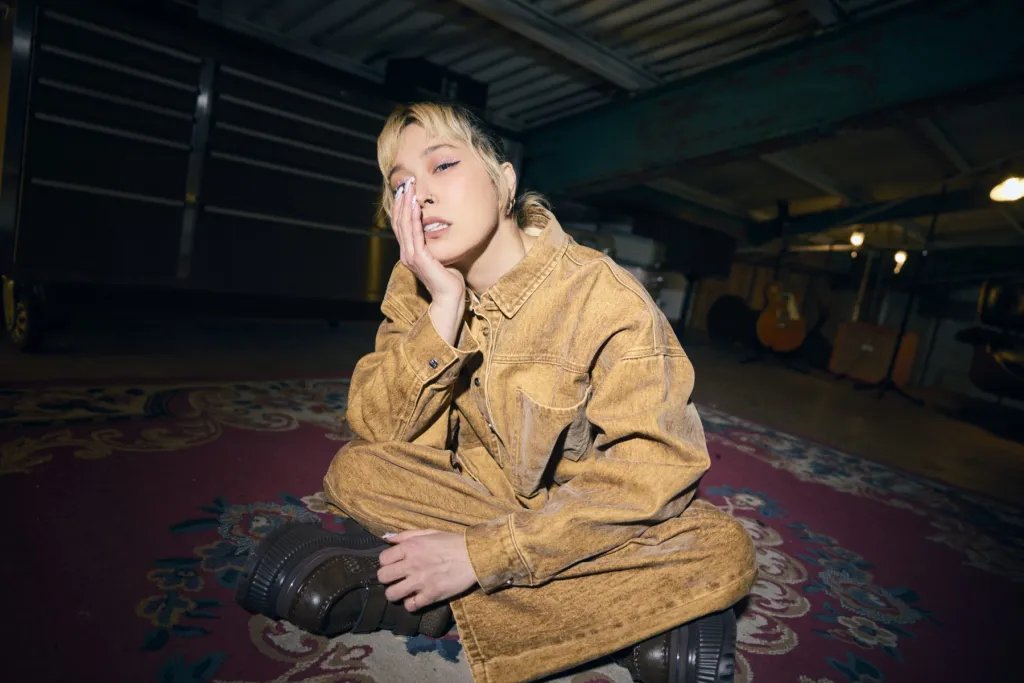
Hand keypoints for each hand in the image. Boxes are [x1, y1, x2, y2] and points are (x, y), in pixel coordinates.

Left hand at [376, 529, 477, 611]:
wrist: (475, 556)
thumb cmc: (452, 542)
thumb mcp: (429, 532)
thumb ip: (406, 535)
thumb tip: (386, 538)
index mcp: (411, 547)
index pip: (383, 559)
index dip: (386, 563)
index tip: (394, 564)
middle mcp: (412, 564)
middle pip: (383, 577)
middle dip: (387, 578)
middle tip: (396, 578)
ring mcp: (421, 581)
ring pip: (392, 594)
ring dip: (395, 593)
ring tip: (403, 590)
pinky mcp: (431, 595)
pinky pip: (410, 606)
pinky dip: (411, 604)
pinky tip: (416, 598)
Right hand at [391, 178, 464, 303]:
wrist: (450, 297)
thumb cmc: (449, 278)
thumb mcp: (440, 255)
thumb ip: (435, 243)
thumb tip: (439, 229)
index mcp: (409, 252)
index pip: (401, 225)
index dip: (402, 206)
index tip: (406, 189)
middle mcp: (406, 253)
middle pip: (399, 221)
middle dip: (402, 200)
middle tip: (406, 182)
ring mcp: (410, 256)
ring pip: (404, 225)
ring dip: (406, 205)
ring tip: (408, 188)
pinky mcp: (419, 259)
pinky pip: (414, 234)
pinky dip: (414, 219)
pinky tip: (415, 206)